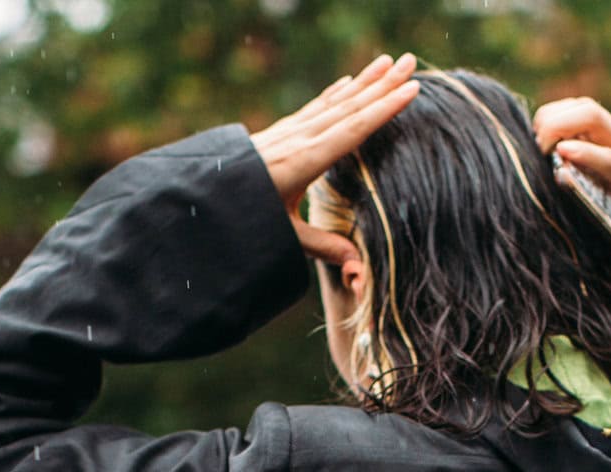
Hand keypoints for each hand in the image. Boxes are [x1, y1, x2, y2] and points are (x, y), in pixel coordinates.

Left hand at [250, 52, 420, 265]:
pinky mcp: (280, 132)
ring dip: (364, 81)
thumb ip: (324, 248)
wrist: (200, 197)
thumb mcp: (283, 236)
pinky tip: (349, 81)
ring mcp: (288, 131)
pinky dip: (335, 92)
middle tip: (410, 61)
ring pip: (334, 101)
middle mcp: (298, 139)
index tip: (410, 91)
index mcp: (303, 161)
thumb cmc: (242, 218)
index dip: (383, 111)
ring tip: (388, 60)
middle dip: (382, 84)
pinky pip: (315, 106)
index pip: (352, 130)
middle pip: (348, 106)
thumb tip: (360, 272)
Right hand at [530, 97, 610, 231]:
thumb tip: (567, 197)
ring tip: (539, 141)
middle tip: (540, 148)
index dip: (587, 155)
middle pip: (594, 116)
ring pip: (583, 107)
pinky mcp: (601, 119)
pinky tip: (543, 132)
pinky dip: (552, 116)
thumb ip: (602, 212)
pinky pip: (575, 106)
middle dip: (558, 124)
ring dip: (552, 118)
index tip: (562, 152)